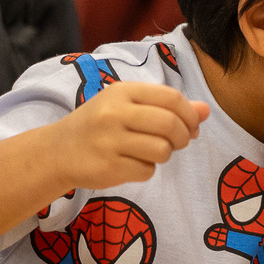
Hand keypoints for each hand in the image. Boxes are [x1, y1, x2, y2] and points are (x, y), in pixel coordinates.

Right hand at [48, 81, 210, 189]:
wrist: (58, 151)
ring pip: (162, 150)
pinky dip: (146, 170)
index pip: (171, 98)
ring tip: (151, 152)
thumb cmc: (101, 125)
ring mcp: (109, 141)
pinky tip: (132, 163)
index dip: (190, 114)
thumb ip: (167, 106)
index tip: (192, 126)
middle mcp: (114, 113)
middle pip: (170, 125)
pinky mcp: (108, 167)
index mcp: (122, 92)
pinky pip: (146, 171)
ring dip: (165, 154)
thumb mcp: (129, 106)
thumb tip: (205, 110)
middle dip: (184, 137)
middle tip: (179, 142)